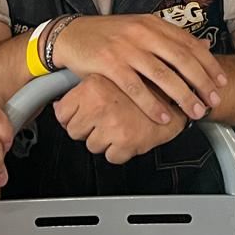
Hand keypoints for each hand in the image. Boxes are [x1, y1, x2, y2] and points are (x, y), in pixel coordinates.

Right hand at [50, 15, 224, 124]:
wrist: (72, 34)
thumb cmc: (108, 36)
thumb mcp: (139, 28)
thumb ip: (167, 38)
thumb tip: (203, 46)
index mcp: (152, 23)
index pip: (188, 43)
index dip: (208, 63)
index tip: (221, 81)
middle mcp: (142, 33)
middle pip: (180, 59)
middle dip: (201, 82)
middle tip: (212, 101)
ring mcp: (125, 48)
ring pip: (162, 75)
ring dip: (181, 96)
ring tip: (194, 112)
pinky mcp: (108, 63)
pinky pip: (135, 88)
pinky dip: (151, 104)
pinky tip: (163, 116)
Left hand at [53, 74, 186, 164]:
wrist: (178, 95)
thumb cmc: (146, 85)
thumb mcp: (109, 77)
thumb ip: (81, 91)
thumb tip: (57, 106)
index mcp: (92, 85)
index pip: (62, 112)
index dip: (74, 116)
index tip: (84, 115)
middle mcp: (99, 104)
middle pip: (74, 131)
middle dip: (88, 129)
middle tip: (105, 120)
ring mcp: (112, 124)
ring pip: (92, 146)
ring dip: (105, 140)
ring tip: (120, 125)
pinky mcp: (126, 142)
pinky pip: (111, 157)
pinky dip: (120, 151)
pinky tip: (129, 136)